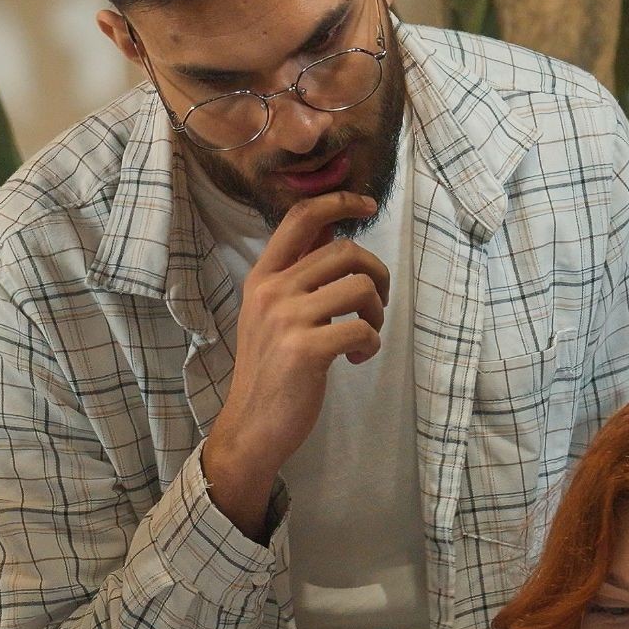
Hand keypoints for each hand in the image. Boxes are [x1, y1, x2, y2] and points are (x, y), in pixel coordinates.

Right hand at [198, 190, 386, 536]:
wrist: (250, 427)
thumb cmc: (270, 370)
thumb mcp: (273, 314)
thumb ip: (298, 275)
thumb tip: (333, 236)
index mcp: (263, 277)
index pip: (301, 217)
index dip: (340, 201)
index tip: (367, 206)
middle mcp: (271, 291)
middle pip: (346, 251)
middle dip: (377, 275)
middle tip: (376, 305)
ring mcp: (286, 319)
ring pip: (360, 286)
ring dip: (377, 311)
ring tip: (366, 334)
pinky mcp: (305, 350)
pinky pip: (362, 328)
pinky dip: (371, 342)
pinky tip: (358, 358)